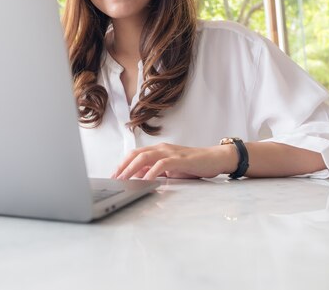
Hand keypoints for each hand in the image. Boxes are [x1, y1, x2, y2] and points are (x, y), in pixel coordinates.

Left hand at [110, 142, 237, 180]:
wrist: (214, 158)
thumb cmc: (192, 165)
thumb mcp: (170, 169)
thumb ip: (155, 170)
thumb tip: (138, 177)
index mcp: (158, 150)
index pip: (135, 155)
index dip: (122, 164)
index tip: (114, 176)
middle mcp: (161, 148)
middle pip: (136, 154)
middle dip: (123, 167)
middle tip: (114, 179)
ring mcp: (169, 152)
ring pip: (144, 157)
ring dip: (132, 169)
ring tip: (124, 180)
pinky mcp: (179, 159)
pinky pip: (161, 164)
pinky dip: (151, 172)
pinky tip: (145, 181)